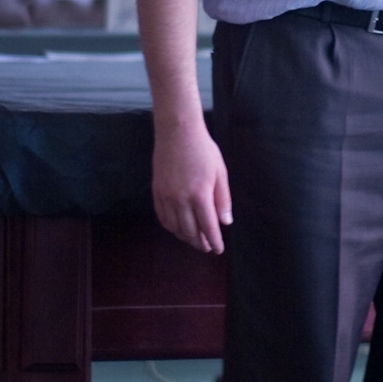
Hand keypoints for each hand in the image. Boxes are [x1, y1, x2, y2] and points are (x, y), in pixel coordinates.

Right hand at [152, 118, 233, 254]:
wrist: (177, 132)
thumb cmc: (203, 150)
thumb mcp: (220, 173)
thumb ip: (223, 199)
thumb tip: (225, 222)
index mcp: (200, 195)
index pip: (208, 227)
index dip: (214, 241)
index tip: (218, 249)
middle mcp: (181, 199)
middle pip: (190, 231)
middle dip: (200, 243)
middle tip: (207, 247)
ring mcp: (166, 197)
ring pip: (175, 227)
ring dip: (185, 237)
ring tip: (194, 240)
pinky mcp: (156, 192)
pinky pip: (162, 217)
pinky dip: (171, 227)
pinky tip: (178, 228)